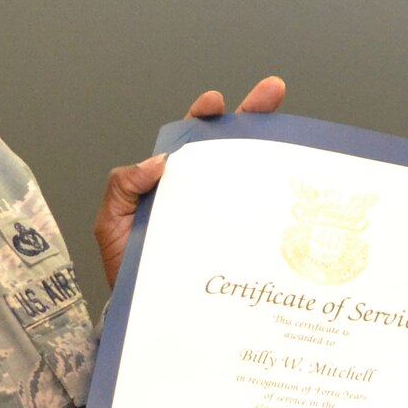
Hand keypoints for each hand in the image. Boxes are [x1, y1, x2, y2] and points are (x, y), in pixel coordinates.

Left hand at [94, 77, 286, 286]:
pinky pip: (259, 217)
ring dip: (273, 150)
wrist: (145, 316)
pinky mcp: (238, 241)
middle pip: (229, 147)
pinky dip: (279, 202)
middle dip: (252, 116)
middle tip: (272, 92)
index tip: (215, 102)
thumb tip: (157, 161)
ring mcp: (222, 215)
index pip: (189, 141)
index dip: (203, 118)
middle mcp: (200, 193)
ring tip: (291, 131)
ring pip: (250, 175)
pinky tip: (296, 187)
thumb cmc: (127, 269)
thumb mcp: (112, 223)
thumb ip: (123, 188)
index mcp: (170, 183)